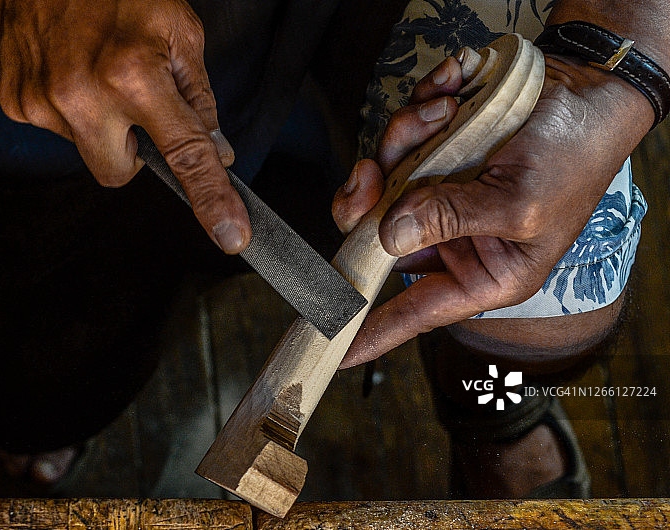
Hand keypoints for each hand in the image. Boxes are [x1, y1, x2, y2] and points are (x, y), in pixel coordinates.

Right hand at [0, 0, 249, 252]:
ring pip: (88, 152)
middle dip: (131, 151)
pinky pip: (58, 132)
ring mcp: (42, 102)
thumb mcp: (178, 30)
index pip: (184, 154)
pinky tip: (69, 71)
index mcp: (134, 75)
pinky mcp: (16, 102)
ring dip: (100, 126)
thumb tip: (215, 151)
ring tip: (96, 72)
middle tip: (131, 104)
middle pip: (119, 174)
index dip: (210, 198)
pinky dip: (71, 112)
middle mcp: (83, 96)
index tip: (230, 236)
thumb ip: (198, 97)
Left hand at [334, 54, 652, 367]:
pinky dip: (417, 109)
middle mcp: (453, 239)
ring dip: (404, 138)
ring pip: (383, 180)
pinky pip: (401, 138)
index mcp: (482, 270)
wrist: (589, 91)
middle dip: (370, 199)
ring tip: (446, 112)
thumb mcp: (518, 202)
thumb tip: (389, 234)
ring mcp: (439, 197)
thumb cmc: (573, 159)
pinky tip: (449, 92)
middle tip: (370, 172)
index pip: (417, 309)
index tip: (336, 352)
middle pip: (378, 237)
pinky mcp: (434, 156)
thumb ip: (452, 218)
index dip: (374, 330)